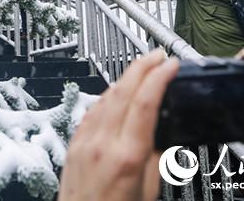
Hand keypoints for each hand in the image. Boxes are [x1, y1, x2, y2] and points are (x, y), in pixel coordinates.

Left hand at [58, 50, 178, 200]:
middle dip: (141, 66)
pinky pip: (91, 110)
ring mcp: (84, 141)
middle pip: (123, 91)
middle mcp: (101, 143)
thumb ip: (155, 157)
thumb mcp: (148, 190)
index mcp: (126, 155)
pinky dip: (107, 96)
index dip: (159, 78)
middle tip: (156, 55)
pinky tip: (115, 92)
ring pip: (105, 97)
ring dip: (124, 78)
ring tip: (140, 69)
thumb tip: (160, 133)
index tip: (170, 65)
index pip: (145, 103)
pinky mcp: (73, 143)